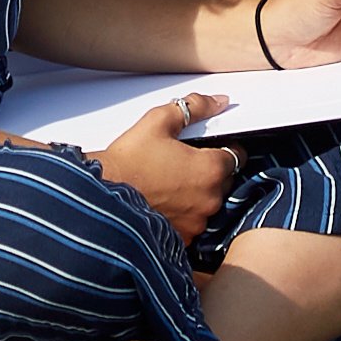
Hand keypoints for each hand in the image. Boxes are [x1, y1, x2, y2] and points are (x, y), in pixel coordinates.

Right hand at [96, 92, 238, 248]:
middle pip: (225, 180)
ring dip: (199, 193)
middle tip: (185, 162)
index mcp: (210, 169)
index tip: (211, 146)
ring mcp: (198, 222)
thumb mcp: (159, 121)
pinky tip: (166, 201)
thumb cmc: (129, 160)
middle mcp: (210, 199)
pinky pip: (194, 222)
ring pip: (209, 203)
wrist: (103, 195)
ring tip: (172, 182)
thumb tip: (218, 102)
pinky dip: (186, 213)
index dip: (225, 147)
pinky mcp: (184, 238)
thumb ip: (194, 108)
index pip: (237, 155)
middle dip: (211, 170)